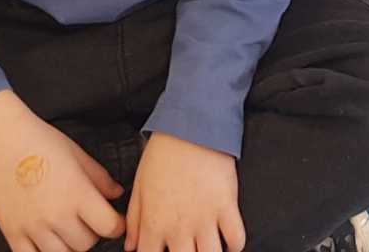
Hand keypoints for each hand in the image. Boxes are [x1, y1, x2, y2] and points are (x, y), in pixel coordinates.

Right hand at [0, 91, 125, 251]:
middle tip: (89, 222)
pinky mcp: (12, 233)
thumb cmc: (38, 141)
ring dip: (69, 246)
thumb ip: (100, 178)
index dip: (116, 225)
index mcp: (77, 194)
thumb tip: (116, 193)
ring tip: (68, 231)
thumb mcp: (77, 154)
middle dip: (93, 234)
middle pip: (86, 244)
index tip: (115, 221)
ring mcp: (33, 227)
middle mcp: (56, 215)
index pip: (108, 226)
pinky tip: (46, 241)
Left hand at [125, 133, 244, 251]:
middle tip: (186, 247)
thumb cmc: (163, 153)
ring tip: (206, 246)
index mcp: (154, 224)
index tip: (160, 251)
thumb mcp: (140, 186)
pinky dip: (234, 244)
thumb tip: (131, 246)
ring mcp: (205, 219)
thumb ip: (134, 220)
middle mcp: (179, 228)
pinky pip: (237, 238)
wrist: (191, 128)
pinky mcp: (227, 206)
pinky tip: (228, 240)